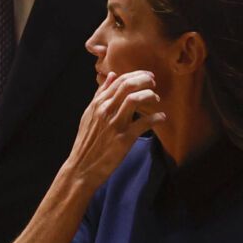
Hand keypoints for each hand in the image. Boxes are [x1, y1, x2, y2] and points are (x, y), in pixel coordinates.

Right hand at [67, 71, 163, 187]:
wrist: (82, 167)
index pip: (118, 80)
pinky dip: (156, 118)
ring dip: (149, 96)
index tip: (147, 76)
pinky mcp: (123, 139)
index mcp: (97, 104)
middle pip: (127, 86)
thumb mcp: (89, 114)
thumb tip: (112, 75)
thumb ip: (100, 94)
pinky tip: (161, 118)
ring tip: (156, 99)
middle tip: (153, 82)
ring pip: (134, 100)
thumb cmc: (87, 142)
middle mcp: (105, 111)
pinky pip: (143, 123)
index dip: (136, 75)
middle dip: (144, 80)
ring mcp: (114, 124)